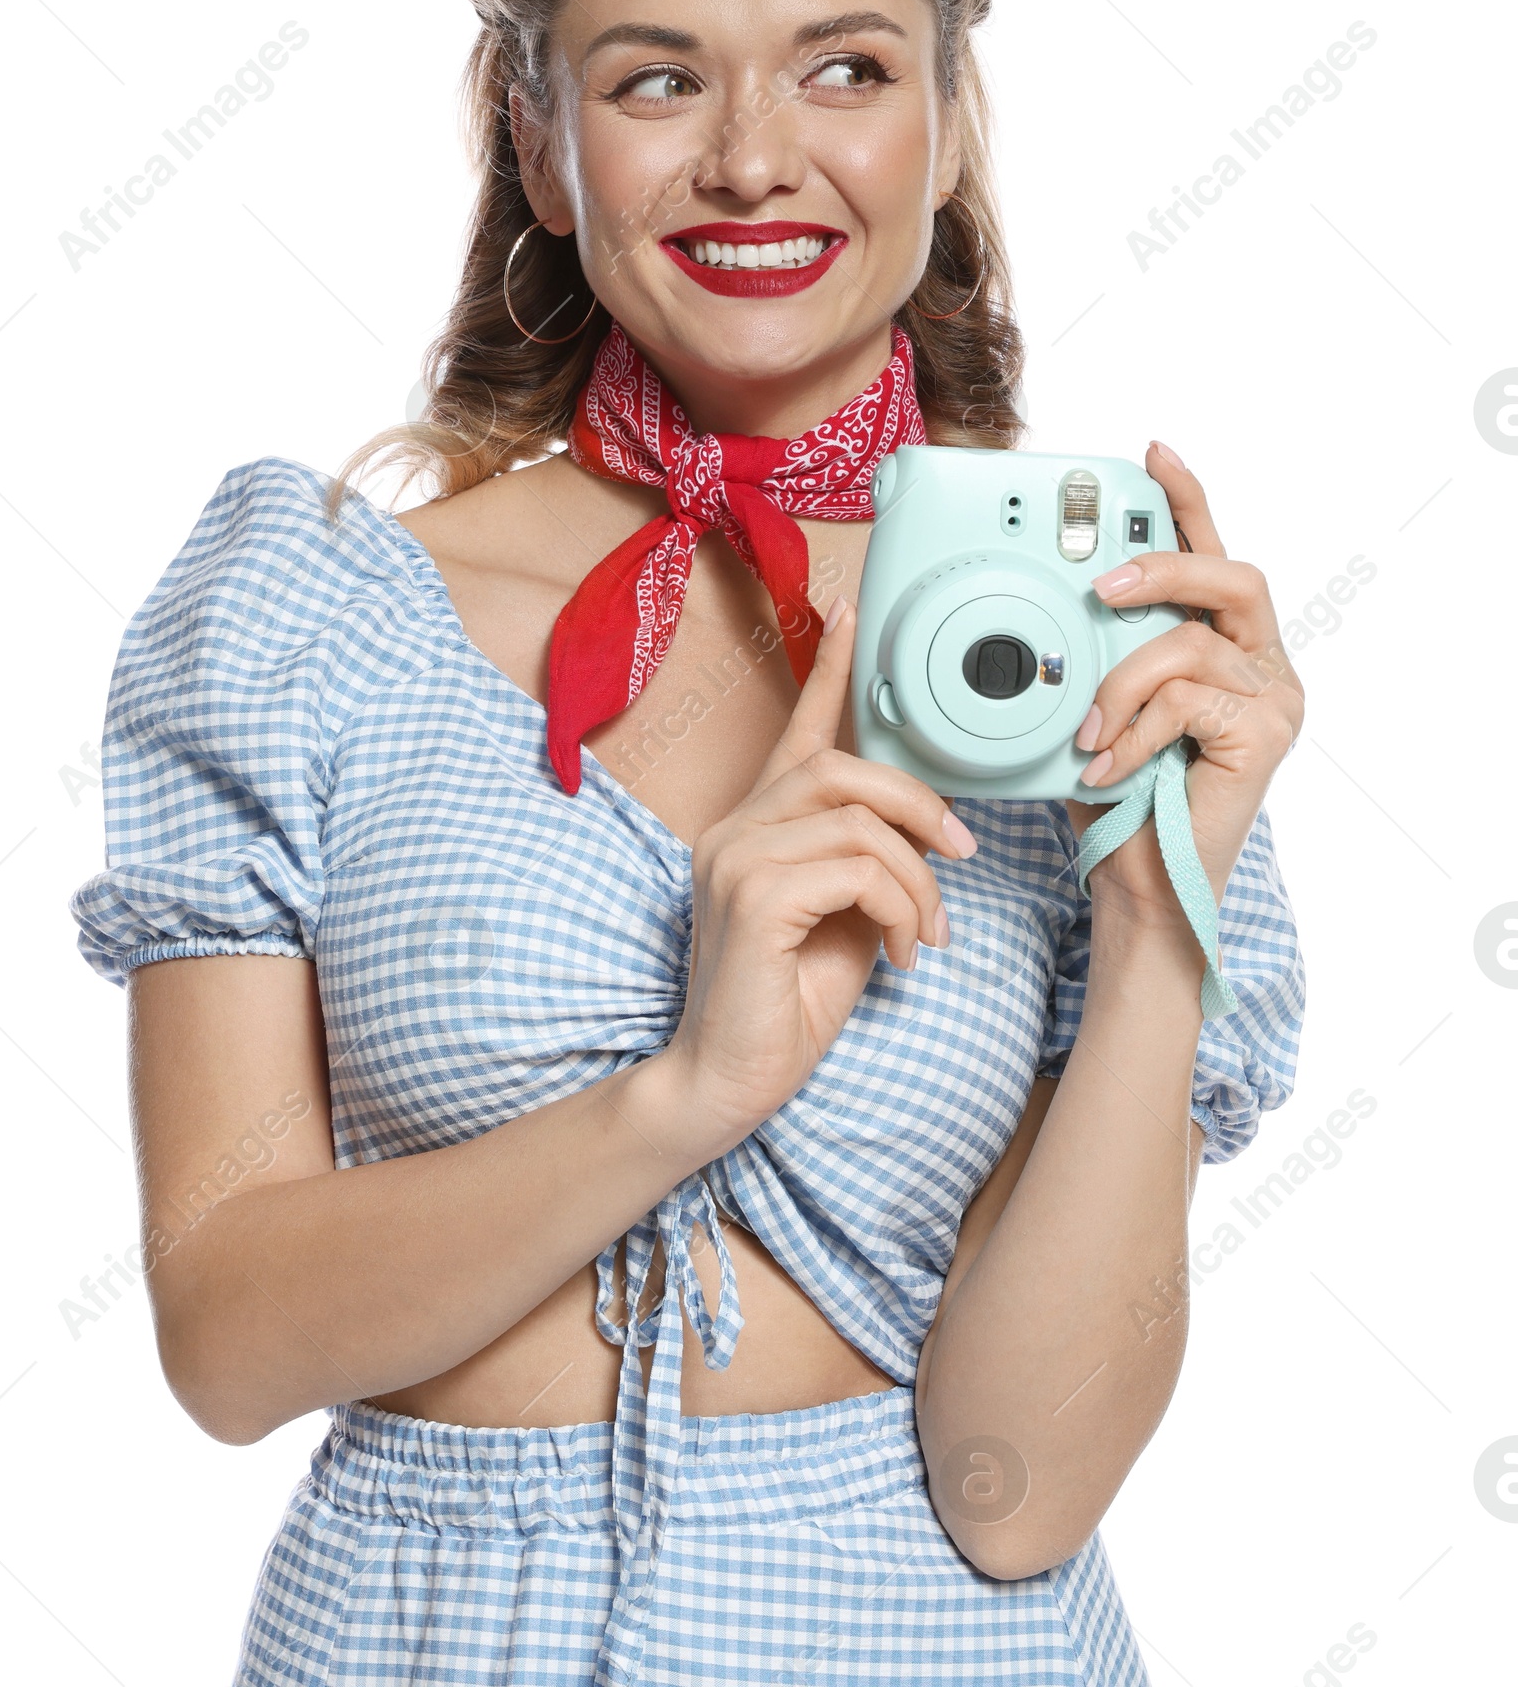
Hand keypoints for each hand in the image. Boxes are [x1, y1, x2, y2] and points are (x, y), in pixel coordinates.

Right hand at [662, 595, 976, 1159]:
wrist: (728, 1080)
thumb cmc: (786, 1003)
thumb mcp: (848, 918)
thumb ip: (873, 864)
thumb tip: (929, 835)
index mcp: (755, 826)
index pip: (797, 731)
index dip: (827, 668)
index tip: (849, 609)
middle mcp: (734, 829)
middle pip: (843, 768)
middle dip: (918, 805)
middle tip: (960, 854)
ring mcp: (734, 859)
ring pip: (859, 823)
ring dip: (918, 879)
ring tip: (926, 933)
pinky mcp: (751, 897)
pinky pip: (857, 870)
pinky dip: (901, 907)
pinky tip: (902, 952)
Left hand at [1064, 442, 1303, 913]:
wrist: (1141, 886)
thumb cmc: (1117, 797)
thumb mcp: (1094, 705)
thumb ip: (1094, 653)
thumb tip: (1041, 606)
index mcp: (1224, 646)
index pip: (1212, 555)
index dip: (1187, 501)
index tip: (1151, 453)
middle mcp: (1261, 665)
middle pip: (1230, 577)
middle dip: (1163, 567)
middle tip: (1103, 585)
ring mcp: (1273, 700)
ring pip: (1191, 645)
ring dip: (1122, 681)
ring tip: (1088, 730)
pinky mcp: (1266, 737)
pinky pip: (1187, 701)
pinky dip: (1135, 731)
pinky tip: (1108, 766)